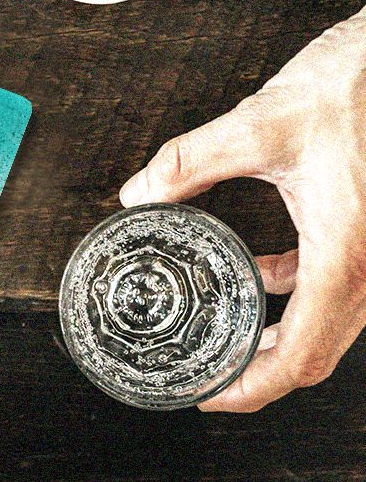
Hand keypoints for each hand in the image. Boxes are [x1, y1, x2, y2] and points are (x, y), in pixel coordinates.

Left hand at [120, 9, 365, 411]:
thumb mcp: (259, 124)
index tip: (211, 396)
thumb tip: (138, 193)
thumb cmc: (355, 85)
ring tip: (228, 331)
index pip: (303, 353)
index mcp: (349, 252)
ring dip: (279, 332)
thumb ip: (189, 163)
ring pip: (331, 320)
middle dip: (261, 370)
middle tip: (210, 374)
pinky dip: (296, 289)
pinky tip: (260, 271)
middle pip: (319, 352)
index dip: (254, 387)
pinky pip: (337, 282)